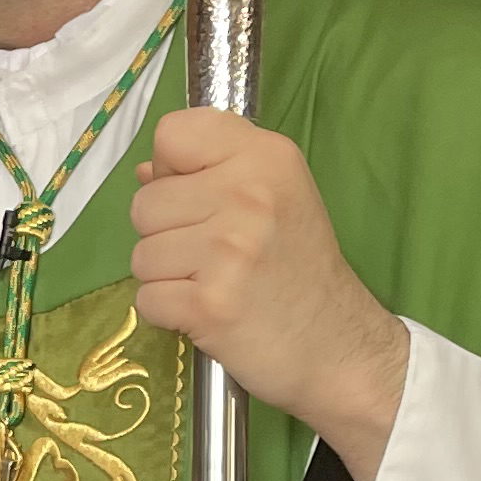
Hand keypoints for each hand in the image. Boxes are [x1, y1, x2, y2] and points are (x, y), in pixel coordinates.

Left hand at [131, 107, 410, 480]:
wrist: (339, 347)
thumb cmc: (299, 268)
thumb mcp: (276, 196)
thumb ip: (212, 172)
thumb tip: (147, 172)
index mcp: (266, 157)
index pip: (172, 133)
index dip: (173, 169)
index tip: (201, 196)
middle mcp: (247, 195)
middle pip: (145, 201)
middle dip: (167, 233)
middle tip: (216, 255)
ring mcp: (228, 250)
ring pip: (141, 253)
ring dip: (166, 276)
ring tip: (214, 284)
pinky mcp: (209, 304)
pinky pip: (146, 298)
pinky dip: (168, 313)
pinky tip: (207, 312)